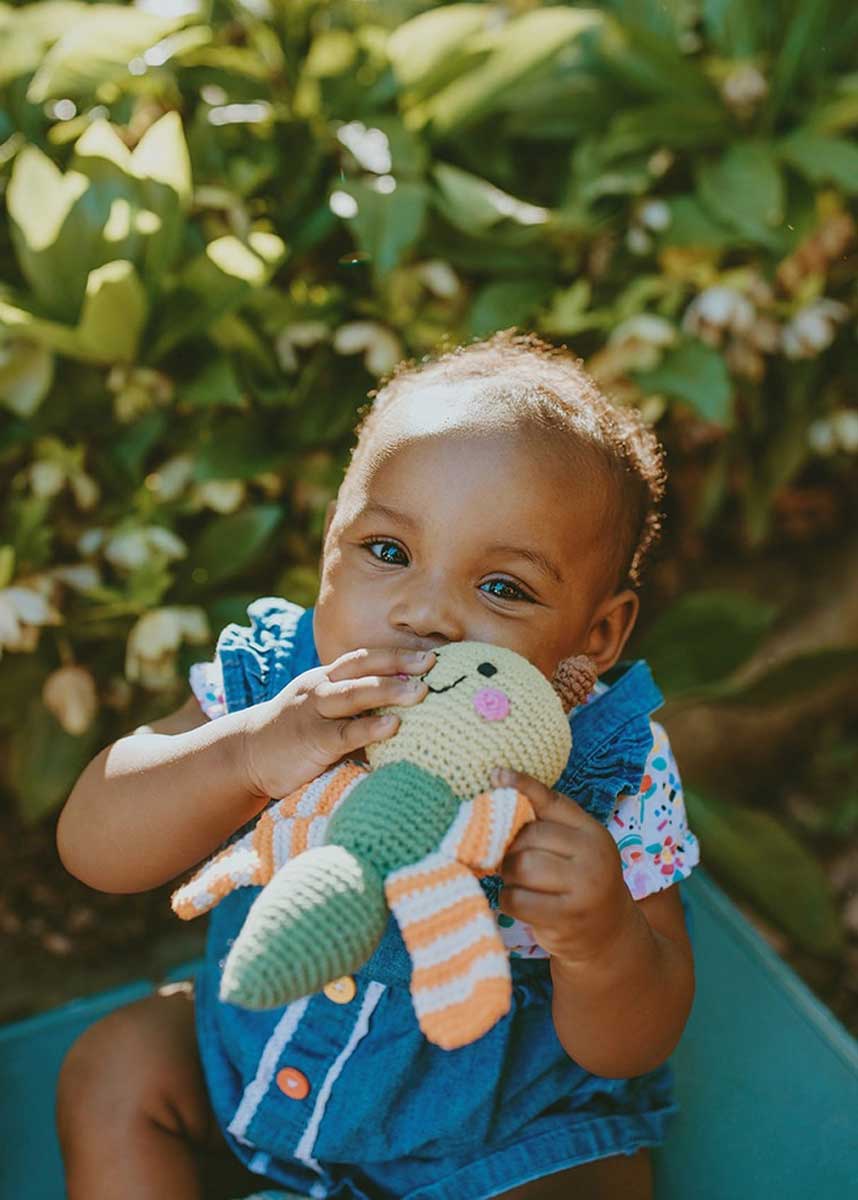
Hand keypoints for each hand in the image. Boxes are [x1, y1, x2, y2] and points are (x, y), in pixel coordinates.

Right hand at [241, 647, 434, 801]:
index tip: (431, 654)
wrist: (247, 756)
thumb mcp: (324, 713)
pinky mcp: (311, 741)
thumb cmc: (296, 736)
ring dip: (387, 690)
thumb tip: (407, 713)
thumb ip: (356, 710)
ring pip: (353, 694)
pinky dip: (369, 728)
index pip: (364, 659)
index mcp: (326, 679)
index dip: (396, 655)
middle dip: (398, 663)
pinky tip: (393, 727)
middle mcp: (320, 688)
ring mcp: (314, 713)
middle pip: (361, 667)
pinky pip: (343, 733)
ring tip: (420, 692)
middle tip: (432, 663)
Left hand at [490, 767, 633, 966]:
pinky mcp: (566, 918)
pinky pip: (518, 899)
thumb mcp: (576, 848)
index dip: (522, 786)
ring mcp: (583, 888)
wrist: (609, 937)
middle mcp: (593, 856)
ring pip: (522, 866)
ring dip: (508, 874)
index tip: (495, 775)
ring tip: (516, 880)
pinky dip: (509, 899)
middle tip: (511, 860)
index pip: (552, 802)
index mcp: (593, 832)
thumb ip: (547, 822)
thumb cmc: (580, 883)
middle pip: (529, 837)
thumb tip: (498, 782)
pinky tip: (518, 902)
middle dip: (510, 848)